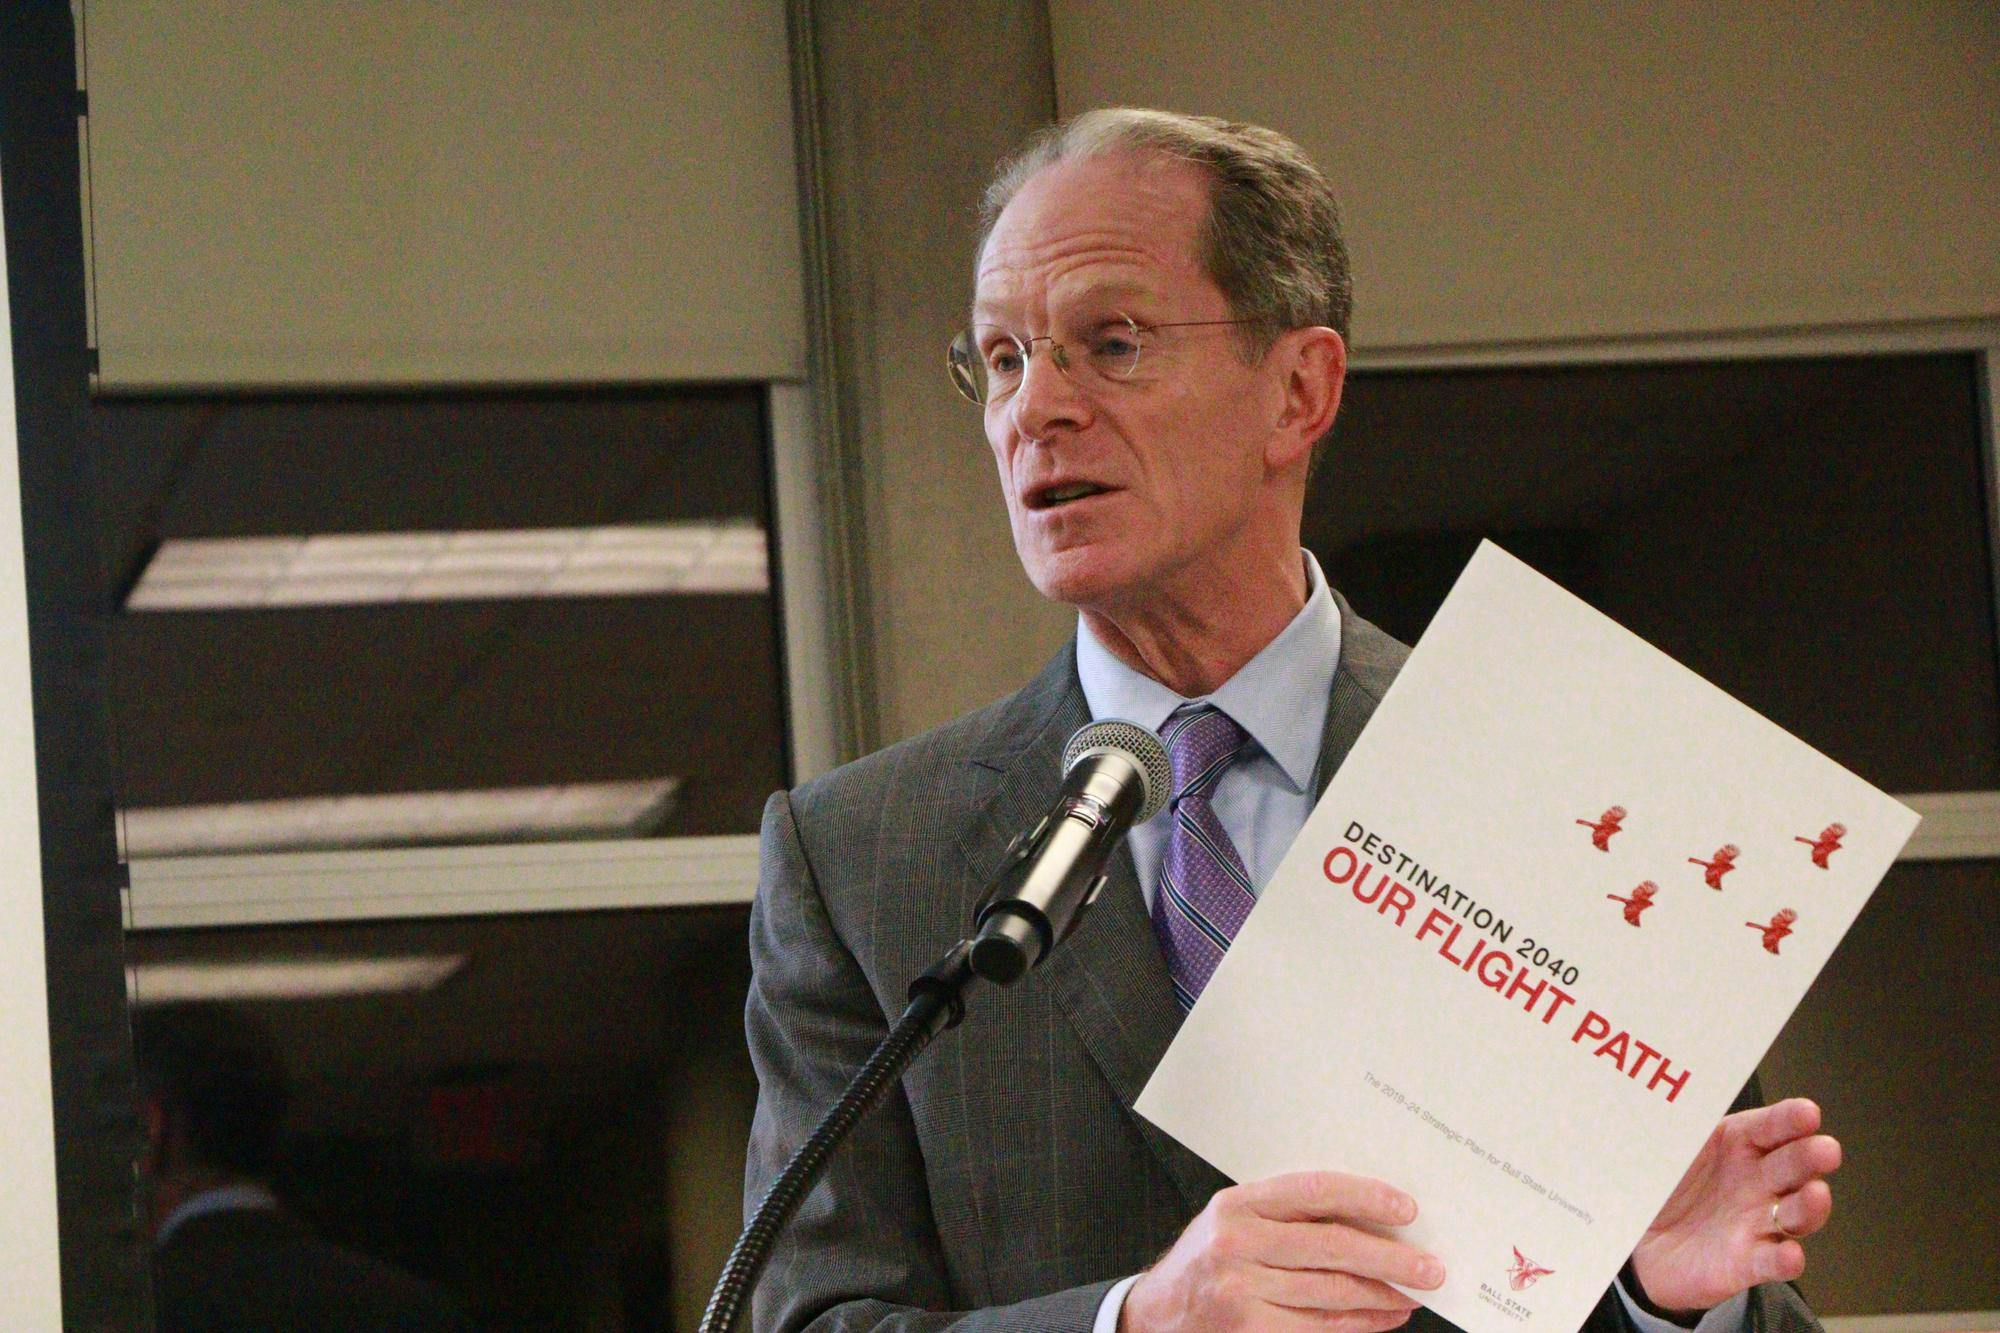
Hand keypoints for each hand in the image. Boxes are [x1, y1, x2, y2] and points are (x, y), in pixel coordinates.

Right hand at [1121, 1171, 1443, 1332]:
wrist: (1158, 1315)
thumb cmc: (1209, 1260)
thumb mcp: (1235, 1221)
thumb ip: (1286, 1214)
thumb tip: (1369, 1216)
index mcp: (1237, 1205)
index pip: (1313, 1191)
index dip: (1365, 1197)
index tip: (1406, 1209)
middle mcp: (1237, 1244)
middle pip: (1332, 1246)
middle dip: (1391, 1257)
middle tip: (1430, 1267)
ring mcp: (1242, 1291)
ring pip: (1333, 1292)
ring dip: (1384, 1295)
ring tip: (1415, 1292)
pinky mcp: (1250, 1330)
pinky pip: (1321, 1327)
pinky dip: (1362, 1323)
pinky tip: (1385, 1316)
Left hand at [1631, 1098, 1840, 1312]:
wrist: (1639, 1242)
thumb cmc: (1664, 1185)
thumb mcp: (1664, 1147)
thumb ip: (1673, 1123)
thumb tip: (1667, 1091)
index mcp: (1736, 1144)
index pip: (1770, 1127)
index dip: (1790, 1120)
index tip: (1807, 1113)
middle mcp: (1757, 1182)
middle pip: (1793, 1167)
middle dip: (1811, 1157)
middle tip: (1825, 1149)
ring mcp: (1756, 1223)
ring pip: (1795, 1214)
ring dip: (1809, 1206)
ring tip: (1815, 1195)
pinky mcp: (1746, 1263)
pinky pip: (1771, 1262)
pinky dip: (1784, 1259)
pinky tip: (1791, 1254)